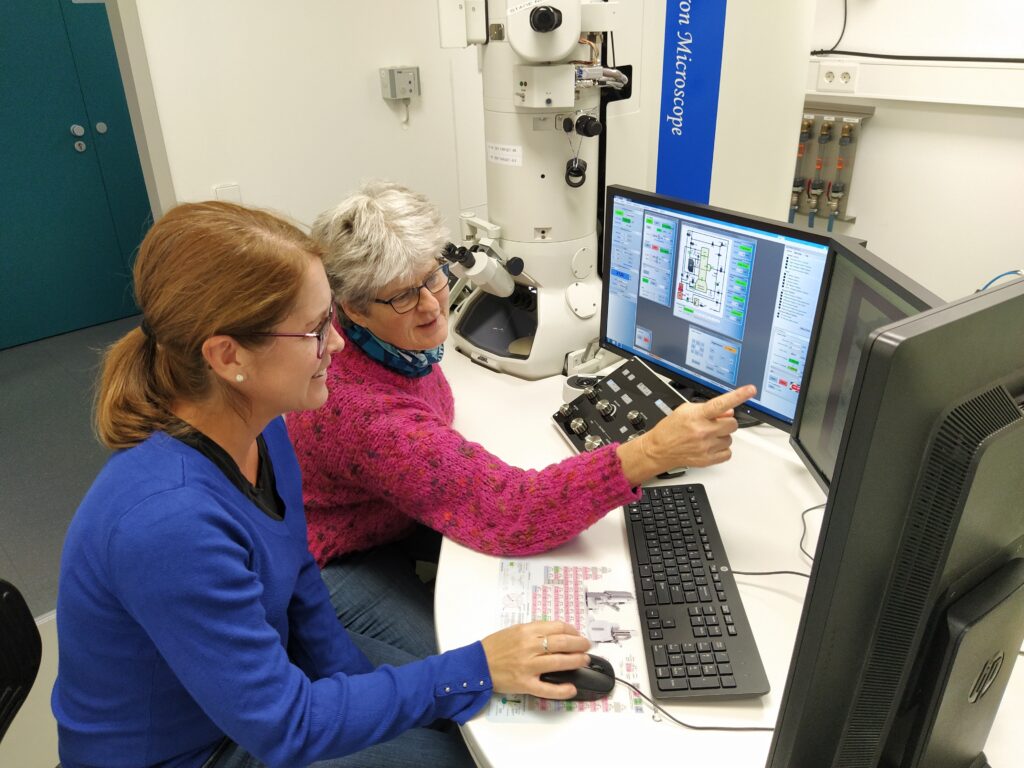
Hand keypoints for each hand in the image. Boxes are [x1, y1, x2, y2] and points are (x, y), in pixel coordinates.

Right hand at [479, 621, 590, 699]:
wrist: (477, 664)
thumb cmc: (495, 647)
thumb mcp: (514, 630)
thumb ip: (534, 630)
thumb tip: (556, 633)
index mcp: (527, 631)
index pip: (557, 627)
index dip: (572, 631)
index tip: (577, 635)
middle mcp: (529, 646)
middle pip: (563, 643)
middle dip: (580, 644)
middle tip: (587, 647)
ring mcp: (528, 666)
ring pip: (559, 662)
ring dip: (576, 661)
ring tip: (584, 660)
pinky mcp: (525, 684)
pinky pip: (547, 688)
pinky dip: (562, 690)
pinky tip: (571, 688)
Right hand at [616, 384, 756, 484]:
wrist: (659, 449)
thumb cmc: (670, 429)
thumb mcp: (686, 410)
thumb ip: (709, 408)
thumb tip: (728, 410)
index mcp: (697, 416)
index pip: (721, 404)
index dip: (738, 396)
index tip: (750, 390)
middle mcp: (703, 431)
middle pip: (732, 423)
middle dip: (726, 422)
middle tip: (714, 423)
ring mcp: (706, 447)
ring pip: (730, 438)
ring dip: (722, 436)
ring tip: (707, 436)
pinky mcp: (708, 460)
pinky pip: (728, 453)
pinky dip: (722, 449)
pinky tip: (710, 446)